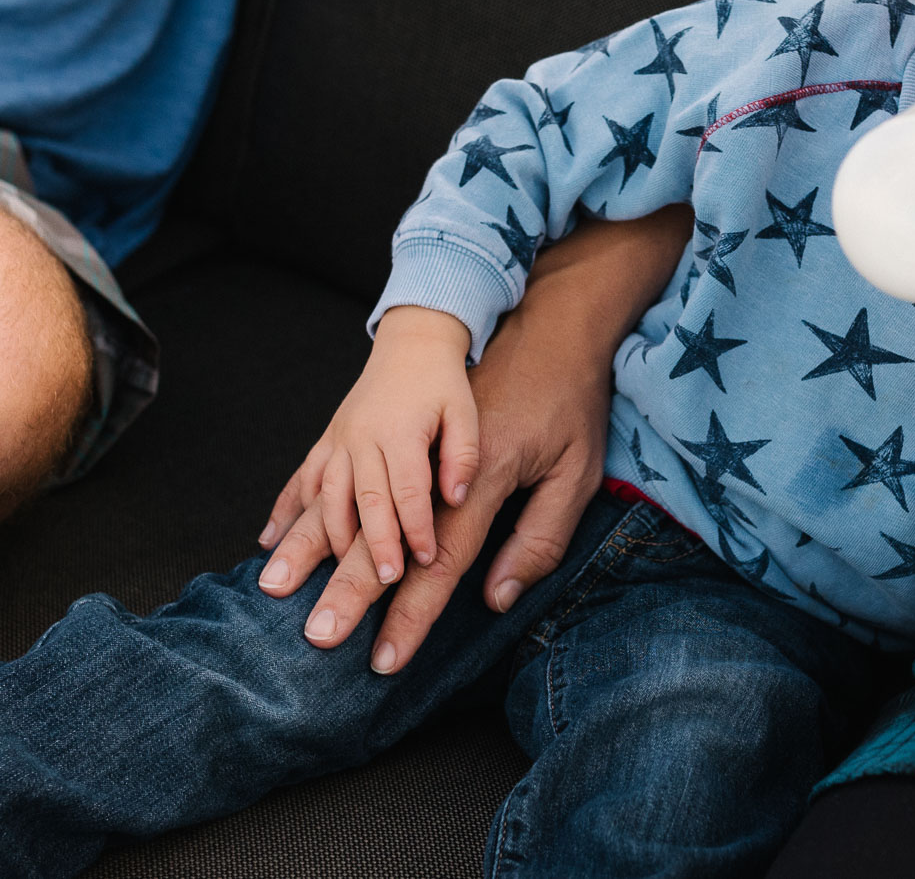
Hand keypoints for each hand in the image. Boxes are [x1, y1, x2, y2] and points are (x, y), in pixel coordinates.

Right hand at [256, 206, 691, 671]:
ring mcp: (389, 433)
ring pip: (338, 501)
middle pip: (375, 532)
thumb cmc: (568, 399)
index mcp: (479, 472)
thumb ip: (539, 536)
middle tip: (317, 639)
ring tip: (273, 593)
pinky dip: (296, 507)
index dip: (413, 611)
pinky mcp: (374, 422)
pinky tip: (272, 541)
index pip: (439, 556)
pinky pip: (323, 470)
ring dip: (308, 551)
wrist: (547, 321)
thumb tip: (496, 597)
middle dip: (347, 591)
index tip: (385, 659)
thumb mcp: (577, 469)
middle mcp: (418, 451)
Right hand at [264, 306, 475, 583]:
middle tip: (383, 581)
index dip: (417, 527)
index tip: (427, 559)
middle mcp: (363, 438)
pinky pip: (303, 479)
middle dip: (373, 544)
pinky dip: (287, 510)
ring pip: (327, 495)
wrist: (411, 346)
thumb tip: (456, 497)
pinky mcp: (327, 442)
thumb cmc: (443, 385)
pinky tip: (272, 540)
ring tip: (332, 574)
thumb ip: (463, 455)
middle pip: (365, 500)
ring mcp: (340, 441)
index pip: (409, 490)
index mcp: (401, 432)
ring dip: (327, 537)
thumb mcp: (465, 412)